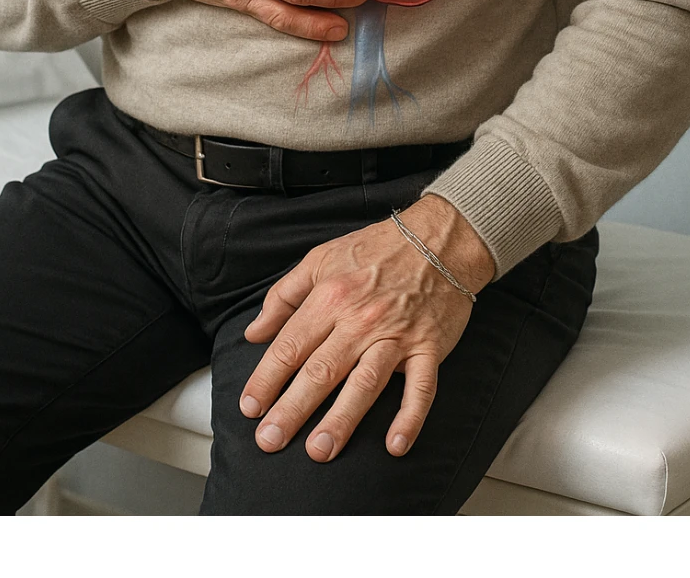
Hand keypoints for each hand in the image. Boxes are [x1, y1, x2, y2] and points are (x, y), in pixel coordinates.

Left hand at [239, 194, 495, 461]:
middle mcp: (360, 319)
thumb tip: (254, 332)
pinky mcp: (429, 346)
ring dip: (342, 419)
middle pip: (321, 369)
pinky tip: (396, 445)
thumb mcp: (321, 259)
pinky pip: (421, 387)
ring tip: (319, 450)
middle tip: (270, 440)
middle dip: (292, 408)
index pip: (290, 345)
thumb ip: (284, 296)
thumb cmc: (377, 249)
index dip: (266, 378)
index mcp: (330, 296)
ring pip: (365, 382)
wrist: (439, 238)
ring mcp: (396, 335)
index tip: (250, 407)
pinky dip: (410, 417)